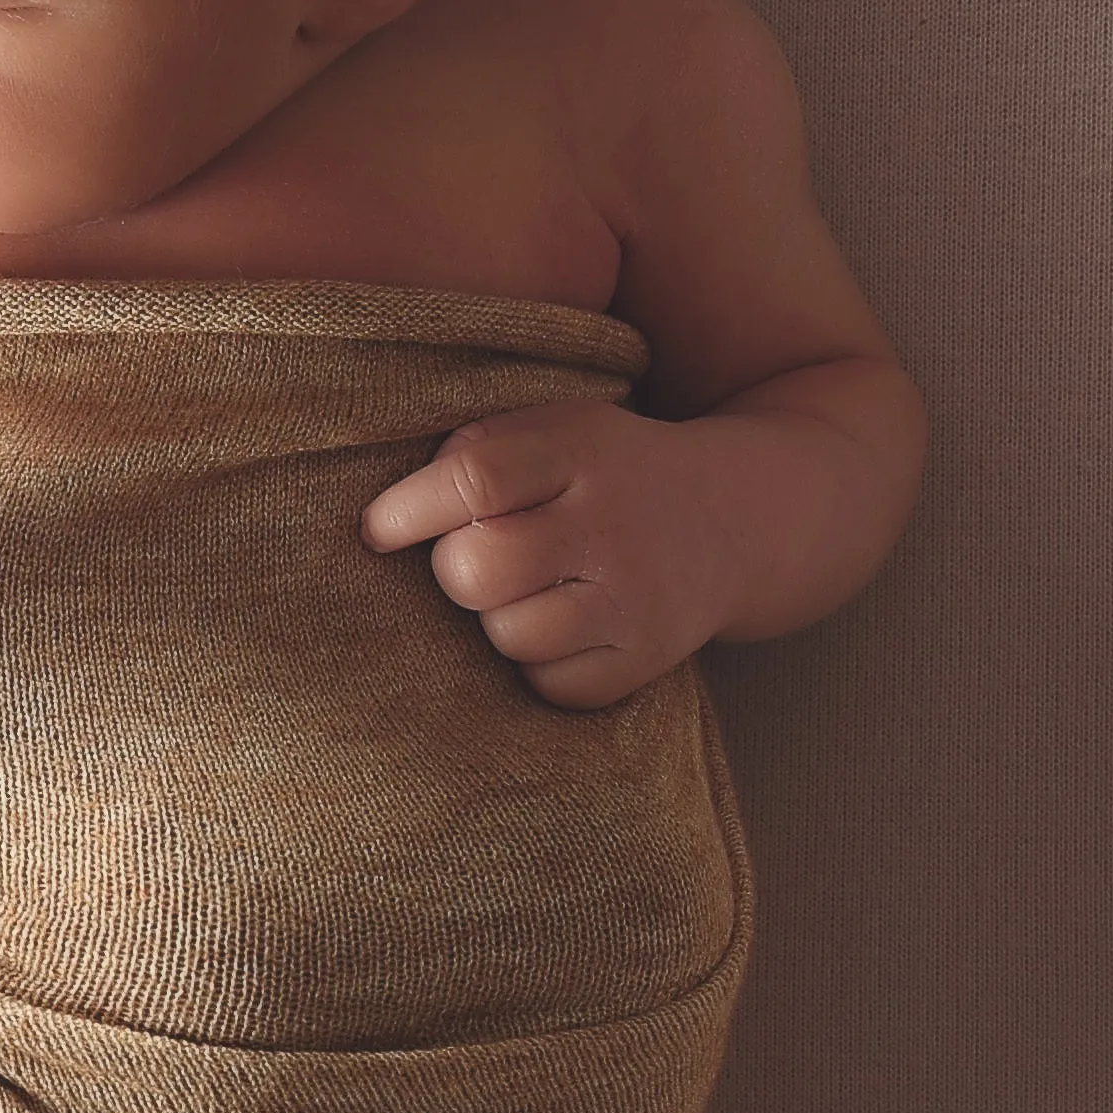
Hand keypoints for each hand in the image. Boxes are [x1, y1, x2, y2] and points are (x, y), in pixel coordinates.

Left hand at [362, 397, 739, 711]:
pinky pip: (550, 684)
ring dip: (496, 619)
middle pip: (480, 569)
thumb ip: (478, 451)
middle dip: (453, 570)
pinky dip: (537, 663)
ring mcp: (635, 598)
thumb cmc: (608, 473)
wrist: (736, 518)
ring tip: (529, 589)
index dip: (407, 510)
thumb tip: (387, 516)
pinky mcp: (647, 657)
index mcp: (580, 449)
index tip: (377, 530)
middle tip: (473, 559)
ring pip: (509, 635)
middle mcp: (612, 524)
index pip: (474, 480)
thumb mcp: (559, 428)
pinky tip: (561, 625)